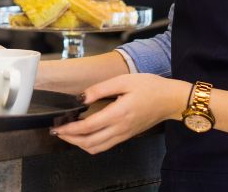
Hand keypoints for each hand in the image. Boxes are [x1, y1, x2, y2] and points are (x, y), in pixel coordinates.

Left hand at [51, 74, 189, 153]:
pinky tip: (85, 134)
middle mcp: (120, 129)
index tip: (57, 127)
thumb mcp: (124, 81)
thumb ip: (100, 89)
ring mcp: (124, 135)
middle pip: (89, 143)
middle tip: (57, 131)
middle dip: (70, 139)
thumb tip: (82, 97)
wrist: (171, 100)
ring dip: (79, 144)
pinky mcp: (127, 135)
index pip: (87, 127)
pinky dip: (91, 144)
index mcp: (118, 114)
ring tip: (67, 134)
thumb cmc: (150, 87)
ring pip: (96, 148)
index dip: (69, 129)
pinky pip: (105, 146)